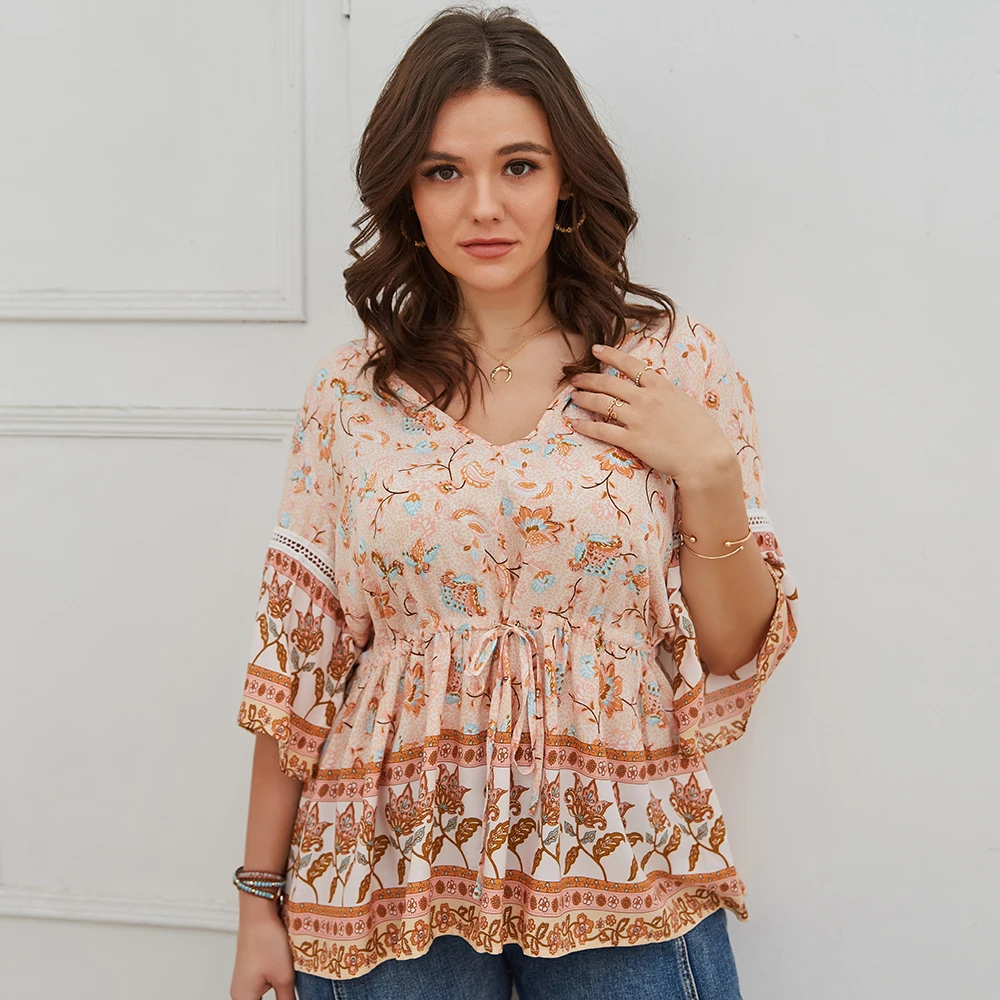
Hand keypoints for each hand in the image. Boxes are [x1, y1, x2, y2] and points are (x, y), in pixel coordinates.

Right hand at [230, 903, 295, 999]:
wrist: (259, 911)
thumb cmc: (266, 940)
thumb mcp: (284, 976)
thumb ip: (287, 999)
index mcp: (243, 998)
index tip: (290, 998)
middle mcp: (240, 991)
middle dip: (279, 999)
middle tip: (291, 993)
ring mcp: (245, 979)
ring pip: (262, 996)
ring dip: (278, 994)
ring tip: (290, 987)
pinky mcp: (252, 968)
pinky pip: (263, 984)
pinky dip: (274, 985)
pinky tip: (286, 977)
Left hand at [568, 343, 736, 486]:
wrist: (705, 457)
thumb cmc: (702, 432)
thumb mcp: (685, 402)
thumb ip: (666, 394)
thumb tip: (655, 390)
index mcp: (661, 386)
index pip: (630, 364)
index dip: (610, 355)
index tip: (595, 350)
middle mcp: (646, 398)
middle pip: (609, 383)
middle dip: (588, 378)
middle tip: (575, 377)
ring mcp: (637, 419)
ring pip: (602, 403)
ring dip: (584, 398)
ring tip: (574, 396)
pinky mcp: (632, 440)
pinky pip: (602, 430)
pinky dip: (585, 425)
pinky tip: (574, 423)